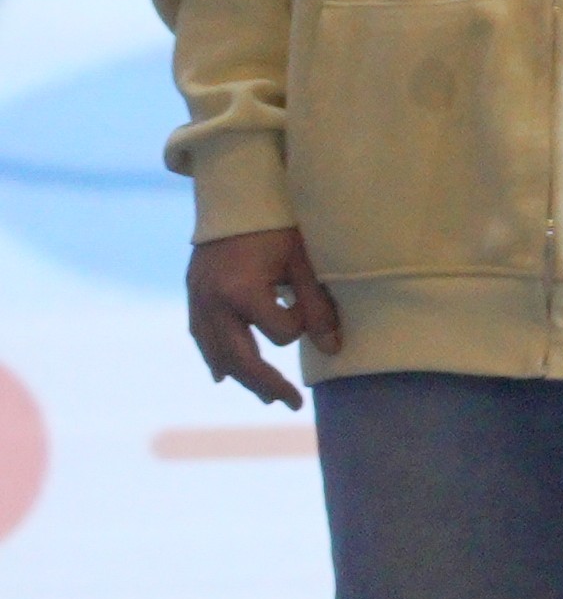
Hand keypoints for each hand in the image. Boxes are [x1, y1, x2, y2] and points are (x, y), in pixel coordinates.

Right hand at [188, 229, 337, 405]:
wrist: (235, 195)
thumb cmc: (277, 225)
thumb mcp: (304, 261)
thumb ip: (317, 305)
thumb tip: (333, 349)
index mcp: (241, 291)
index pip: (279, 333)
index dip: (301, 326)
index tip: (311, 309)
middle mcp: (212, 302)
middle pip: (240, 359)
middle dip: (266, 383)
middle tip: (291, 403)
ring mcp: (197, 300)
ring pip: (216, 353)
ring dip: (242, 376)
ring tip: (266, 395)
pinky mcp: (192, 295)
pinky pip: (201, 336)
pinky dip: (215, 357)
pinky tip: (224, 376)